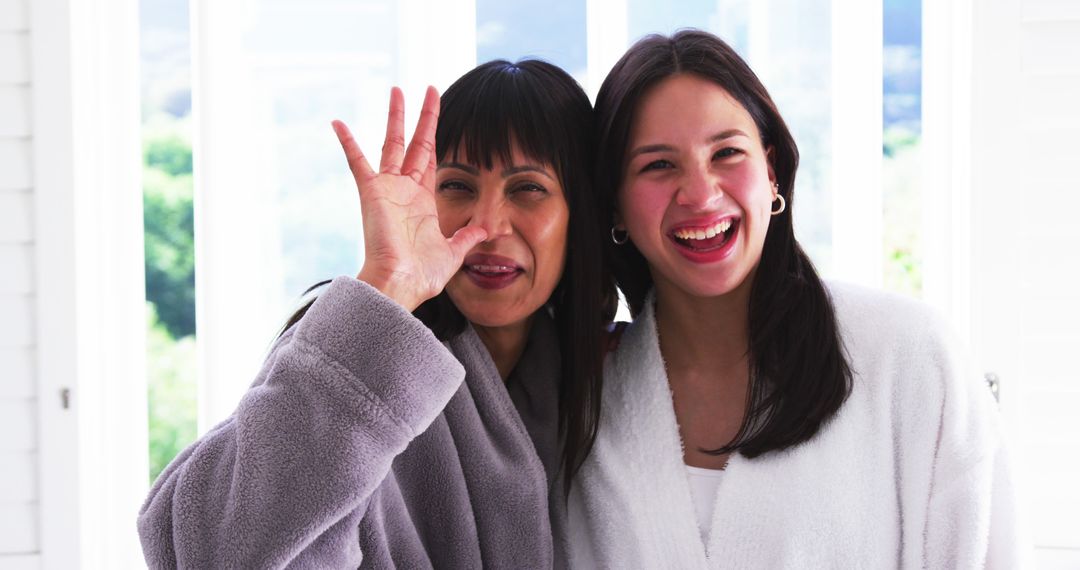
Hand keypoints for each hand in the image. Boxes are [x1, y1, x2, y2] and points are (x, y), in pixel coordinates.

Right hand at [332, 87, 486, 311]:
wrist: (400, 286)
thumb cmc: (422, 277)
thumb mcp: (453, 253)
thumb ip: (467, 237)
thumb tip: (487, 229)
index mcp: (423, 201)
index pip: (432, 159)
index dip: (436, 136)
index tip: (438, 114)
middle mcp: (405, 190)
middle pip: (416, 143)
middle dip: (423, 117)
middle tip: (428, 89)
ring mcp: (388, 189)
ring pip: (393, 143)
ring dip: (396, 117)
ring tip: (398, 90)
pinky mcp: (372, 193)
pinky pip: (357, 162)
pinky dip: (348, 142)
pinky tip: (338, 122)